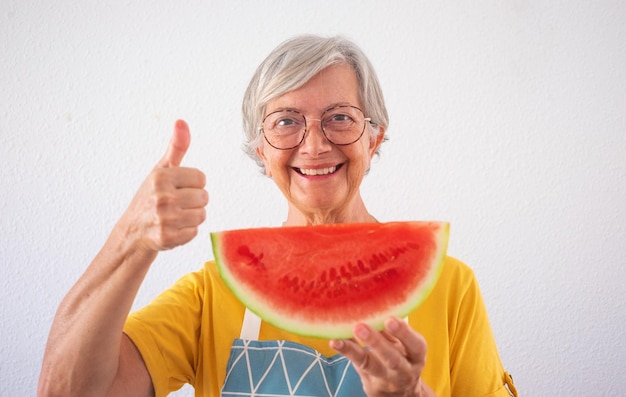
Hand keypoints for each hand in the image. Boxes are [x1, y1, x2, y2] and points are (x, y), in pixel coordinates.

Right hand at [121, 119, 208, 251]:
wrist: (132, 232)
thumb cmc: (149, 198)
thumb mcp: (160, 170)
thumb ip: (176, 147)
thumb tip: (182, 122)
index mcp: (161, 177)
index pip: (201, 178)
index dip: (192, 184)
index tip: (178, 188)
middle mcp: (162, 197)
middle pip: (204, 197)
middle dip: (193, 201)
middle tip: (176, 204)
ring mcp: (165, 219)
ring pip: (202, 215)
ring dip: (192, 217)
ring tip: (174, 216)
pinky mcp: (168, 238)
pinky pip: (195, 232)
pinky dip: (186, 232)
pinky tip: (173, 229)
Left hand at [330, 317, 434, 396]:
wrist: (400, 394)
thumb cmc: (401, 358)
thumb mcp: (405, 345)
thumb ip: (394, 328)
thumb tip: (380, 297)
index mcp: (416, 355)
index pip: (415, 345)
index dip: (404, 333)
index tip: (390, 319)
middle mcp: (403, 370)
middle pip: (392, 359)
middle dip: (377, 343)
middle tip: (361, 327)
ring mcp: (385, 379)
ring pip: (371, 365)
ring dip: (355, 350)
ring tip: (342, 336)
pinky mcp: (369, 382)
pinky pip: (356, 365)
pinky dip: (346, 351)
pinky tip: (334, 341)